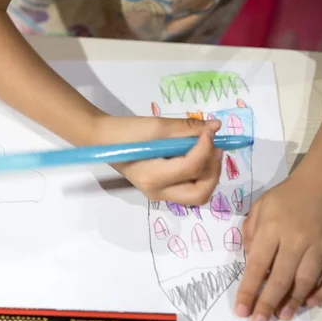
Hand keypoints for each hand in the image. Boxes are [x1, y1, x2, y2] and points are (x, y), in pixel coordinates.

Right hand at [95, 115, 222, 204]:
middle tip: (215, 149)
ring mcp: (159, 194)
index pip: (191, 167)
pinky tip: (198, 157)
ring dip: (209, 175)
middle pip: (200, 193)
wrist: (105, 140)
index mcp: (153, 177)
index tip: (209, 131)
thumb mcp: (158, 126)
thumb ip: (188, 128)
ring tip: (208, 152)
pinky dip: (200, 175)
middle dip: (213, 171)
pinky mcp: (161, 190)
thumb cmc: (127, 132)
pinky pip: (189, 188)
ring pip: (197, 194)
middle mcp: (158, 192)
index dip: (206, 148)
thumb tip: (216, 127)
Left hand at [235, 163, 321, 320]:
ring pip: (307, 280)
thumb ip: (251, 232)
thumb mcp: (260, 206)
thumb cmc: (287, 195)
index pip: (256, 265)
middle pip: (280, 278)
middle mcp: (296, 238)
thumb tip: (249, 260)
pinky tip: (311, 301)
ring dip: (294, 301)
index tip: (242, 310)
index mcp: (272, 227)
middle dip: (268, 303)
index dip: (249, 290)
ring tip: (283, 315)